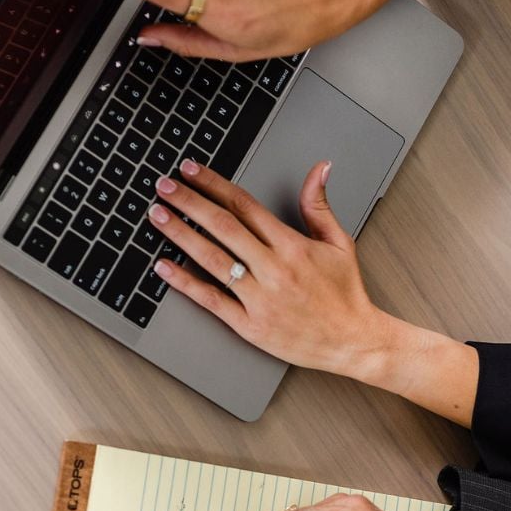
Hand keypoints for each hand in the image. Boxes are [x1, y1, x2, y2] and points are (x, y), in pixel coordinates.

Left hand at [148, 159, 478, 424]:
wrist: (353, 342)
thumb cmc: (344, 294)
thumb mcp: (339, 243)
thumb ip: (319, 205)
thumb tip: (319, 168)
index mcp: (291, 245)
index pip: (244, 205)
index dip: (213, 184)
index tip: (191, 171)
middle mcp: (273, 269)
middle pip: (222, 226)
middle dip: (189, 203)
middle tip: (164, 186)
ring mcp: (259, 298)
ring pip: (212, 259)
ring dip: (180, 235)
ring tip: (157, 216)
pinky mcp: (250, 326)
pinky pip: (211, 300)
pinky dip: (185, 282)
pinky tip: (164, 266)